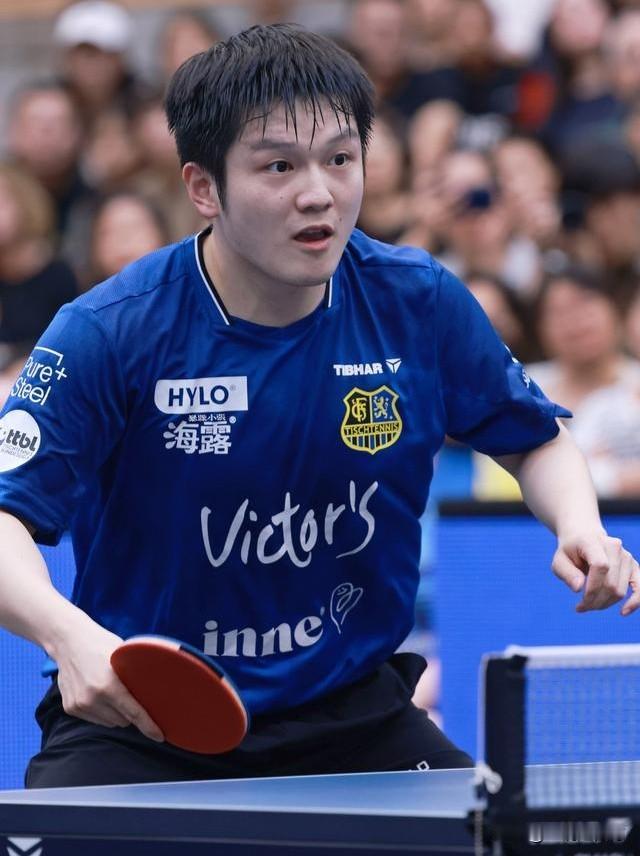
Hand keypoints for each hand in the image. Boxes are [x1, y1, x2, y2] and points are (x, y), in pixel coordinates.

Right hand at [53, 613, 163, 741]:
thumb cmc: (100, 644)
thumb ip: (135, 675)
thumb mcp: (123, 655)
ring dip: (116, 713)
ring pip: (110, 722)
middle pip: (124, 720)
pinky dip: (101, 711)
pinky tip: (97, 693)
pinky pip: (95, 719)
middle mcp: (92, 699)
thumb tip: (156, 690)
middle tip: (129, 694)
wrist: (68, 641)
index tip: (159, 736)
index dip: (148, 726)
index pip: (134, 713)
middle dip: (130, 712)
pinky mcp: (70, 708)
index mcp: (109, 685)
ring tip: (111, 691)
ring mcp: (79, 705)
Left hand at [552, 532, 639, 615]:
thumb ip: (567, 573)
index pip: (600, 566)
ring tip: (590, 605)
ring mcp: (626, 556)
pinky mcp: (634, 566)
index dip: (592, 588)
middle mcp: (614, 547)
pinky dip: (634, 602)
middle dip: (595, 601)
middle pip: (610, 583)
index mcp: (593, 541)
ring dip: (605, 604)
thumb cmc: (570, 552)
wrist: (583, 537)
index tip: (580, 602)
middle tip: (581, 607)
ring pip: (620, 590)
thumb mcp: (559, 561)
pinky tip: (623, 612)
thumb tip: (578, 588)